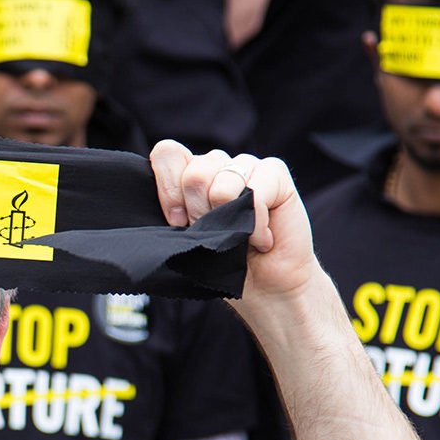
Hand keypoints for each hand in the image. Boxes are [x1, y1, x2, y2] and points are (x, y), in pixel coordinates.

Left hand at [149, 141, 316, 302]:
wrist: (264, 285)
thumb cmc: (224, 262)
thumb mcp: (189, 238)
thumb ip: (175, 212)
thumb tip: (164, 203)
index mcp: (189, 173)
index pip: (167, 154)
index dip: (169, 188)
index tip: (177, 221)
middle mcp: (217, 164)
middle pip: (194, 172)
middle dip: (199, 211)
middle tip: (215, 232)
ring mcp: (246, 164)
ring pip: (223, 182)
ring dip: (228, 219)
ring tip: (240, 235)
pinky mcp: (275, 172)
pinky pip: (256, 191)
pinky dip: (256, 225)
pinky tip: (261, 238)